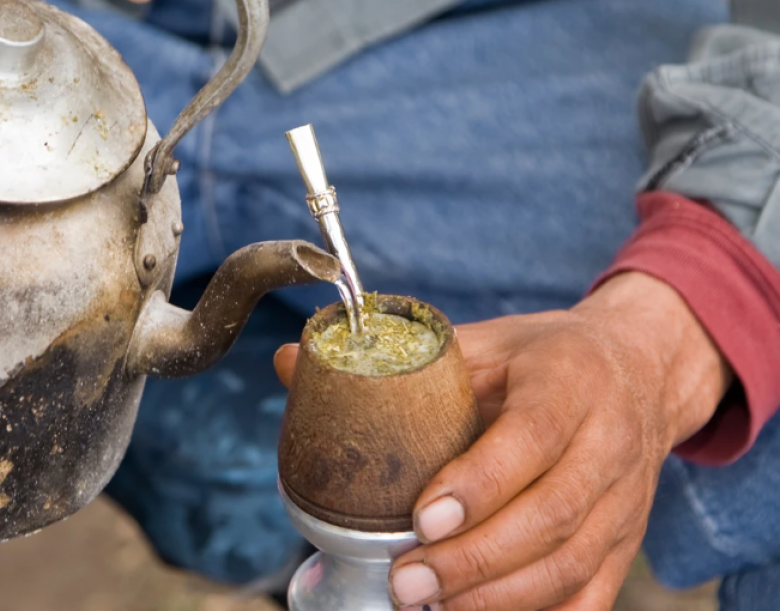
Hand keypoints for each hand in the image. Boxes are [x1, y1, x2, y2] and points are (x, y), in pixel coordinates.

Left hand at [273, 272, 732, 609]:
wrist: (640, 371)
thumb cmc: (544, 358)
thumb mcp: (481, 341)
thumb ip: (396, 360)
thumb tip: (284, 362)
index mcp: (568, 382)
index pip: (531, 439)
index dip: (479, 484)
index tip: (421, 519)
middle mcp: (608, 443)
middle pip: (551, 516)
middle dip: (474, 560)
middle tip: (405, 583)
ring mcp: (623, 501)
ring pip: (571, 565)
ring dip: (498, 598)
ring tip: (430, 608)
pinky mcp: (624, 542)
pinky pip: (590, 597)